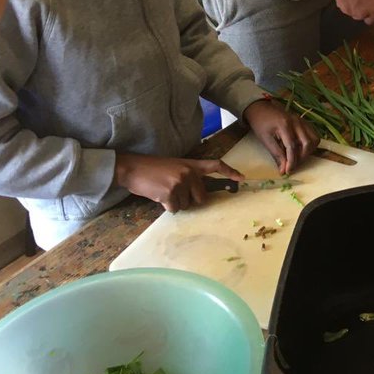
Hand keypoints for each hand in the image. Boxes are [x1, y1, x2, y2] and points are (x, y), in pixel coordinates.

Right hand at [114, 153, 242, 212]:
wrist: (133, 167)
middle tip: (175, 192)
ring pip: (186, 204)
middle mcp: (189, 173)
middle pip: (202, 196)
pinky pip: (174, 209)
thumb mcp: (174, 166)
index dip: (229, 172)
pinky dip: (166, 206)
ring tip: (163, 191)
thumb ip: (188, 175)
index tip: (241, 178)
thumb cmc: (152, 168)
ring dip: (175, 202)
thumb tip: (198, 193)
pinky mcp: (170, 193)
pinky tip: (158, 196)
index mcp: (191, 164)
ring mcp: (180, 182)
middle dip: (190, 199)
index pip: (215, 165)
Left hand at [244, 98, 318, 174]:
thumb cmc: (260, 124)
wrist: (260, 108)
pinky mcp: (303, 121)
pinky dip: (310, 144)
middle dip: (302, 157)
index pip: (293, 147)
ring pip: (314, 139)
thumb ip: (276, 154)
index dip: (292, 161)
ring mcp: (302, 120)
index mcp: (285, 125)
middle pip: (307, 143)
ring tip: (297, 158)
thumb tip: (283, 170)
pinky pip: (313, 134)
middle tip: (292, 165)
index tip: (288, 172)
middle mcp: (297, 121)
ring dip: (308, 151)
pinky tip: (300, 149)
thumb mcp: (265, 140)